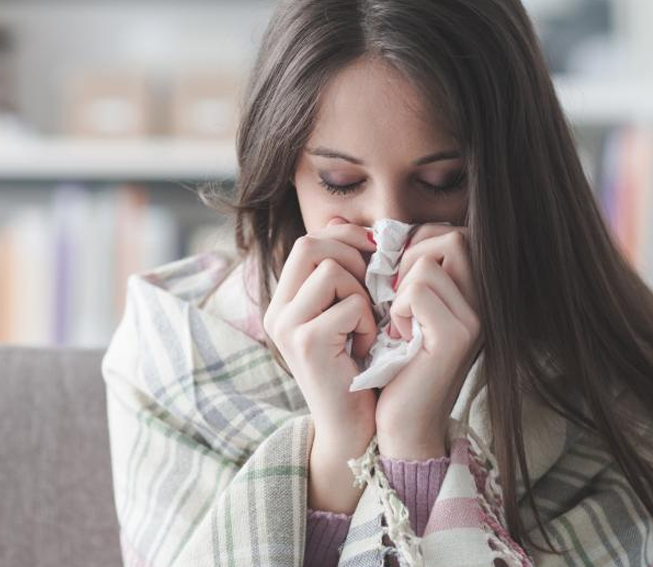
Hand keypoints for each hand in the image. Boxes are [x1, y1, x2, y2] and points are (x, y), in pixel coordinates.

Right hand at [263, 216, 378, 511]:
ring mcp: (287, 326)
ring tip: (365, 325)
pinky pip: (350, 304)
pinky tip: (366, 347)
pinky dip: (368, 323)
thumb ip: (344, 275)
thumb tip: (351, 224)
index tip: (374, 257)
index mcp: (285, 301)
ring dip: (362, 294)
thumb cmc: (359, 370)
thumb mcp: (347, 315)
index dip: (346, 238)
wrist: (354, 429)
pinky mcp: (306, 343)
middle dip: (353, 258)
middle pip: (312, 244)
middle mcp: (277, 310)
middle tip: (372, 290)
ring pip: (332, 271)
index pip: (308, 240)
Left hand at [375, 223, 483, 459]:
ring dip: (399, 289)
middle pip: (450, 237)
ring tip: (398, 323)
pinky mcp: (457, 337)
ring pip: (429, 262)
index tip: (395, 280)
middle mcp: (483, 303)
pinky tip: (398, 337)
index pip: (451, 233)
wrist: (400, 424)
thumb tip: (338, 221)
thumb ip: (390, 268)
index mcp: (471, 293)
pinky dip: (397, 309)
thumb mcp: (393, 309)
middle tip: (394, 297)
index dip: (415, 245)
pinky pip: (419, 291)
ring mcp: (475, 319)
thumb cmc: (392, 366)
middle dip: (409, 258)